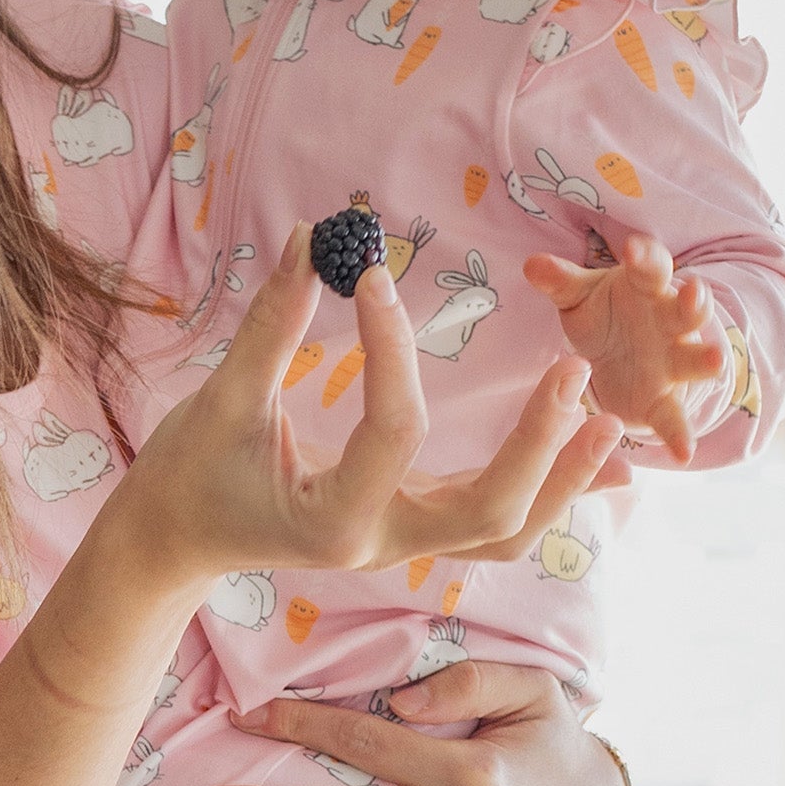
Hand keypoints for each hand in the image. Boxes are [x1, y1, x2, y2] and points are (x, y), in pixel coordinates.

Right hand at [125, 227, 625, 586]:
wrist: (176, 537)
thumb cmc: (190, 473)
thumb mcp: (222, 400)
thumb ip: (272, 325)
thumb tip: (314, 240)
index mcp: (332, 519)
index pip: (392, 429)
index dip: (390, 346)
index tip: (374, 275)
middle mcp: (378, 543)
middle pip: (489, 512)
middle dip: (537, 444)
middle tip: (572, 369)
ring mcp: (399, 545)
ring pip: (505, 533)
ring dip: (562, 481)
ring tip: (609, 423)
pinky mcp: (409, 530)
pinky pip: (493, 526)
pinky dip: (546, 492)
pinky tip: (591, 453)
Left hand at [524, 227, 724, 462]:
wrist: (618, 354)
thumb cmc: (604, 313)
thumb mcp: (578, 297)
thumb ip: (559, 283)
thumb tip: (532, 265)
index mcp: (646, 288)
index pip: (651, 267)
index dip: (645, 256)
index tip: (633, 248)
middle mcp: (668, 322)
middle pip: (687, 310)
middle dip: (693, 302)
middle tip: (693, 295)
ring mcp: (672, 361)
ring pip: (695, 359)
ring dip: (707, 359)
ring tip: (714, 360)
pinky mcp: (664, 399)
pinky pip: (675, 418)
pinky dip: (680, 435)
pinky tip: (683, 453)